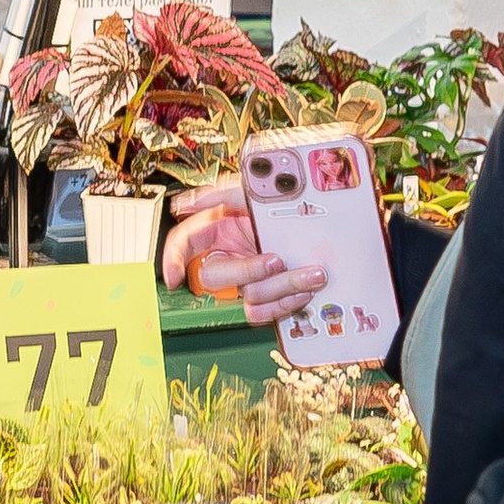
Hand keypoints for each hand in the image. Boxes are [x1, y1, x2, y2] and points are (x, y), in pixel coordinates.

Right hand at [162, 176, 326, 325]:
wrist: (331, 225)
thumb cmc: (291, 204)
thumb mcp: (255, 192)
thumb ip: (221, 193)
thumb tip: (186, 202)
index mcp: (219, 228)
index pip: (182, 244)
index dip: (172, 260)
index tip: (175, 277)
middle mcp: (231, 255)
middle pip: (214, 276)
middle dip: (246, 270)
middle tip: (276, 260)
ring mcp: (250, 278)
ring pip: (246, 295)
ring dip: (281, 286)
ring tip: (311, 273)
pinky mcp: (269, 297)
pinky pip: (263, 311)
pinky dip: (285, 303)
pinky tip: (305, 289)